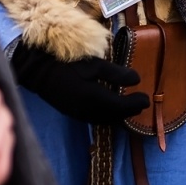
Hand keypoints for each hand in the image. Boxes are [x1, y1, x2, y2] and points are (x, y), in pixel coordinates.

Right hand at [11, 43, 149, 124]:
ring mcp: (78, 114)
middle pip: (114, 117)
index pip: (120, 107)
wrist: (37, 72)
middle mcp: (87, 111)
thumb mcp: (93, 64)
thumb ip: (116, 73)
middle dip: (130, 112)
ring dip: (120, 116)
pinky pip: (96, 120)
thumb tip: (137, 80)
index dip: (135, 104)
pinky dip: (108, 117)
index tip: (147, 99)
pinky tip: (112, 109)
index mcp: (93, 98)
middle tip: (142, 103)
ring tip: (131, 108)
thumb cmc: (66, 63)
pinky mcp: (73, 113)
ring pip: (105, 121)